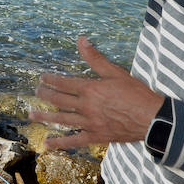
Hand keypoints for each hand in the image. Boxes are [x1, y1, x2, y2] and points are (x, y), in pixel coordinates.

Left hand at [30, 37, 163, 149]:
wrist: (152, 118)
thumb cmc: (136, 93)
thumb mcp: (115, 72)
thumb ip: (96, 58)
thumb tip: (81, 40)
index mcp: (90, 89)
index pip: (64, 83)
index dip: (51, 80)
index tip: (42, 78)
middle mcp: (86, 106)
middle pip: (59, 100)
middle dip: (45, 95)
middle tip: (36, 92)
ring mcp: (89, 123)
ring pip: (62, 120)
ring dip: (45, 117)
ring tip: (31, 115)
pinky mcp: (95, 136)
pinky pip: (74, 140)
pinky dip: (60, 143)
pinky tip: (48, 144)